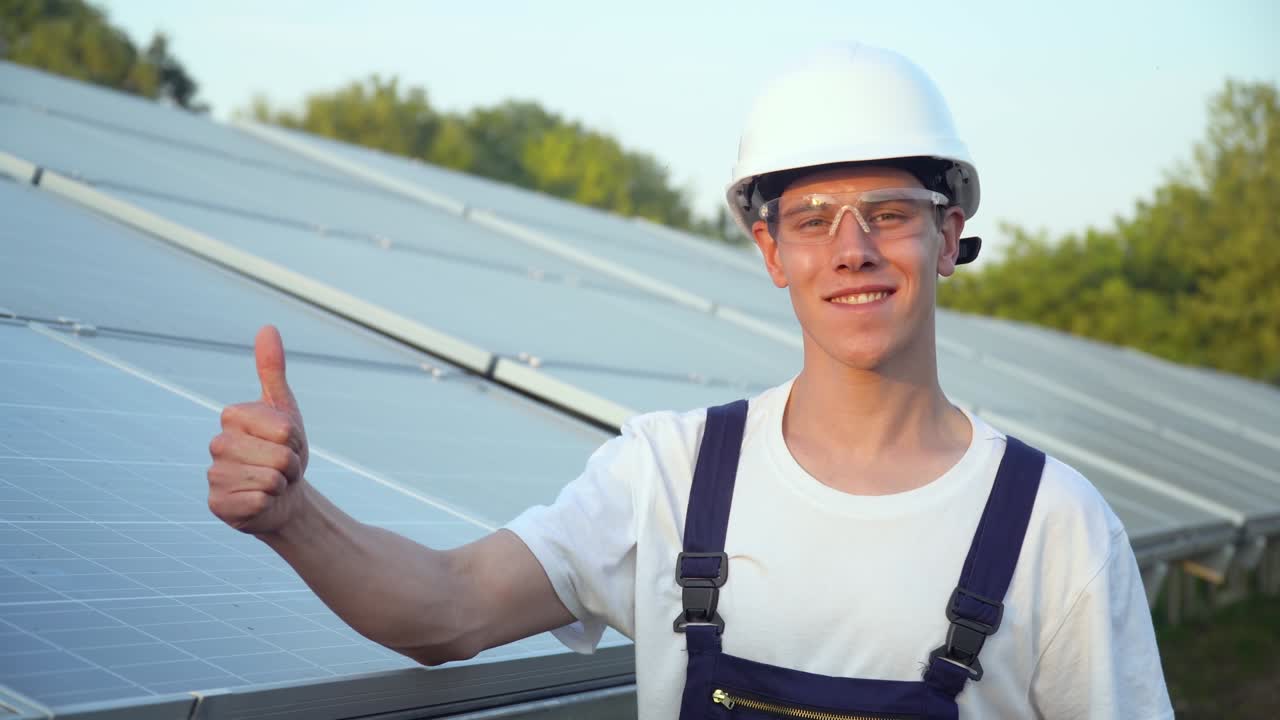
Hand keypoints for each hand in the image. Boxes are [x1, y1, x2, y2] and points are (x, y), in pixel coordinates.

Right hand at [207, 325, 309, 534]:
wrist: (282, 495)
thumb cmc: (283, 450)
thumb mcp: (284, 409)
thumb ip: (272, 370)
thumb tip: (267, 327)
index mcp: (232, 416)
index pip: (284, 428)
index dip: (295, 439)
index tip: (286, 442)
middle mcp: (217, 444)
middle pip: (280, 455)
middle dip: (292, 464)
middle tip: (282, 467)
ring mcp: (214, 475)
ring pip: (271, 479)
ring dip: (281, 484)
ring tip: (273, 482)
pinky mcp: (218, 505)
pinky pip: (259, 501)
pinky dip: (269, 503)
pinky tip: (260, 501)